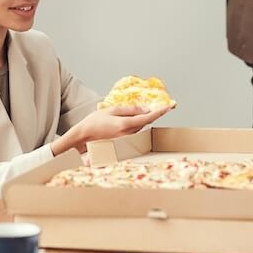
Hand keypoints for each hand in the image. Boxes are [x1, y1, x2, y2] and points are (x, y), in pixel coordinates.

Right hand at [51, 105, 171, 154]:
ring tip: (133, 116)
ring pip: (140, 129)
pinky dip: (134, 128)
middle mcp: (127, 136)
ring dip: (141, 121)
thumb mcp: (111, 110)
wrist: (82, 138)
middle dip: (151, 115)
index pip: (148, 118)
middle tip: (160, 106)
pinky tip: (127, 124)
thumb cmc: (94, 122)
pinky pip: (134, 134)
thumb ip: (130, 110)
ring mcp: (126, 142)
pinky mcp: (123, 146)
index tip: (169, 106)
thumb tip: (146, 109)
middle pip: (146, 124)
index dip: (160, 112)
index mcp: (125, 125)